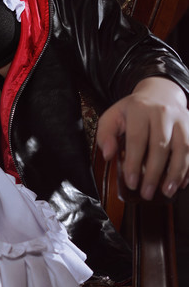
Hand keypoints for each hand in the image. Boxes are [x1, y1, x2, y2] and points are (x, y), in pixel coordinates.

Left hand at [96, 77, 188, 198]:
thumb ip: (105, 134)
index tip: (131, 182)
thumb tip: (108, 155)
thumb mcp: (113, 117)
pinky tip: (182, 183)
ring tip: (167, 191)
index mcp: (140, 109)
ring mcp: (182, 118)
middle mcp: (163, 112)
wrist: (160, 93)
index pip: (137, 139)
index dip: (134, 163)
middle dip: (154, 173)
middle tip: (147, 192)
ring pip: (183, 148)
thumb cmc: (133, 111)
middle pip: (160, 146)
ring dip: (176, 173)